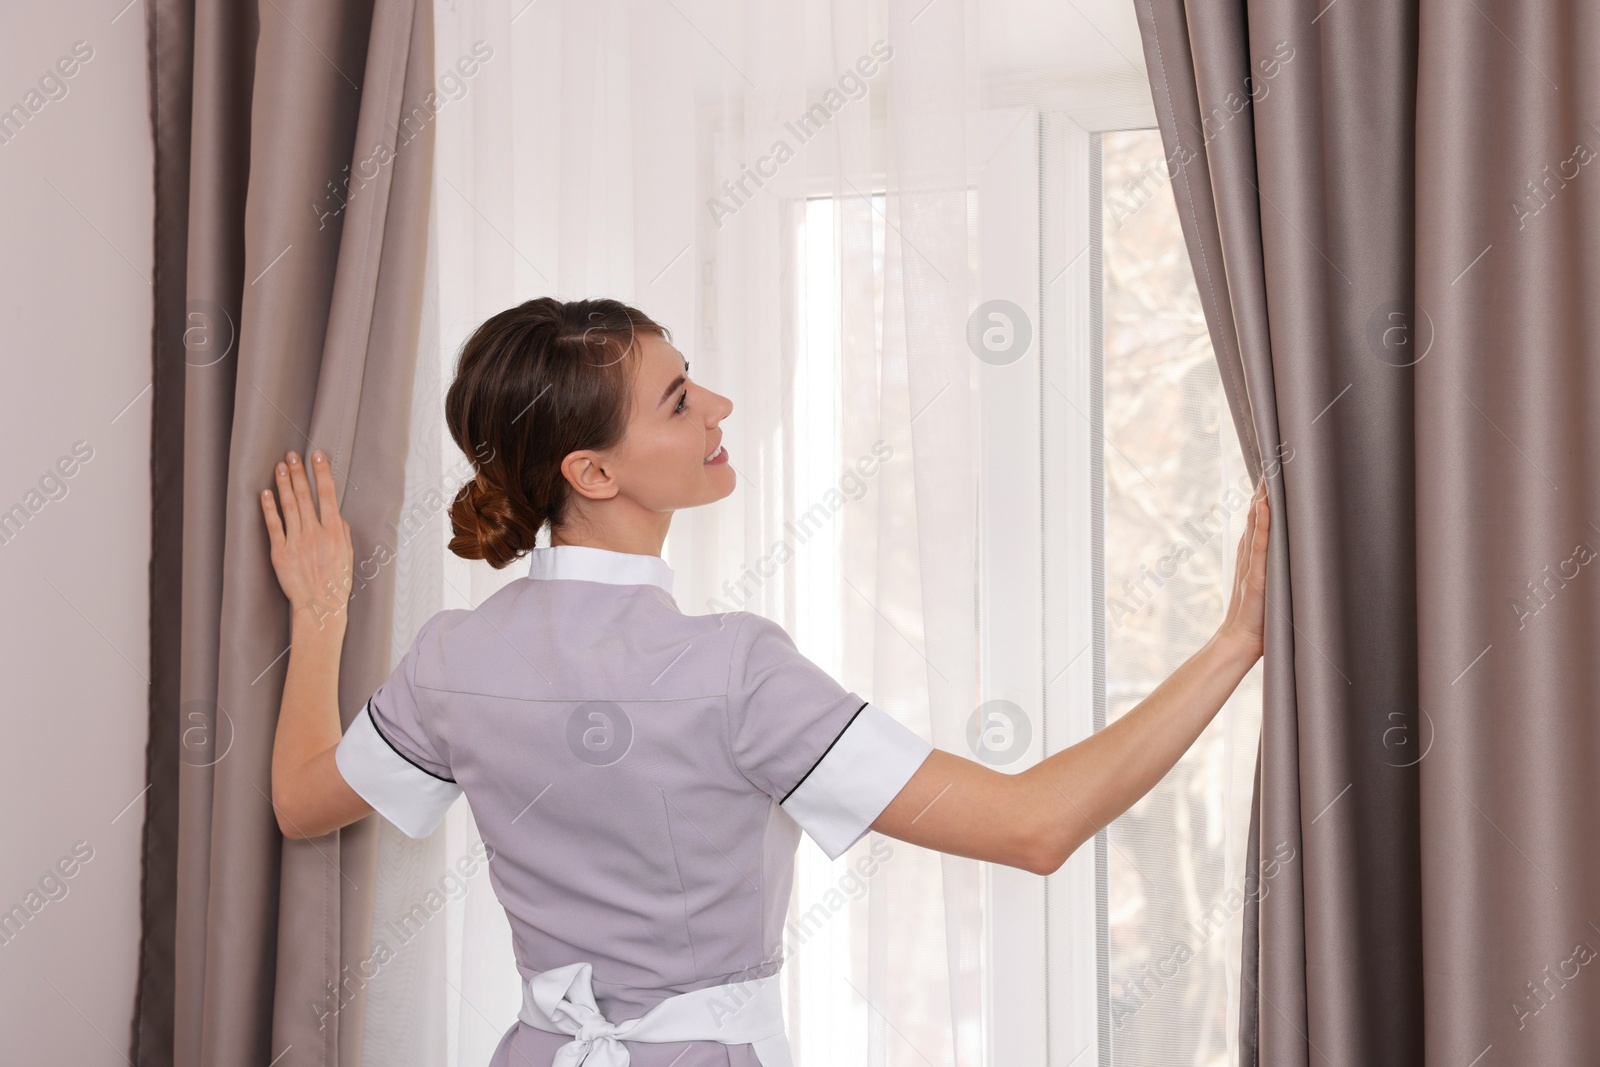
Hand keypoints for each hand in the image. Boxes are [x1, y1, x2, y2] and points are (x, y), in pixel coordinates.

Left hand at [260, 449, 352, 630]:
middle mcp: (314, 533)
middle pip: (304, 496)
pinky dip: (269, 508)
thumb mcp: (348, 555)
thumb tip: (335, 514)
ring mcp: (296, 542)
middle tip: (292, 455)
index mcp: (334, 532)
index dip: (321, 473)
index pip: (327, 495)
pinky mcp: (280, 553)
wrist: (320, 606)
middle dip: (298, 473)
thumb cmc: (337, 582)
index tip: (316, 456)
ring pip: (288, 506)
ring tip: (279, 467)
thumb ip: (342, 532)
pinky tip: (265, 493)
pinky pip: (273, 525)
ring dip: (283, 484)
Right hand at [1217, 478, 1269, 660]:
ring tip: (1269, 474)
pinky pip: (1258, 545)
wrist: (1240, 640)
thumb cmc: (1259, 620)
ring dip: (1262, 499)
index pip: (1258, 521)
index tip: (1273, 476)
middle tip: (1272, 463)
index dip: (1264, 498)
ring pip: (1256, 524)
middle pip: (1255, 516)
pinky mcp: (1256, 576)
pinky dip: (1260, 523)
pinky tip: (1263, 505)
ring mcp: (1251, 565)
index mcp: (1253, 558)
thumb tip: (1297, 558)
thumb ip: (1277, 572)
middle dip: (1264, 491)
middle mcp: (1249, 556)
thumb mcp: (1271, 589)